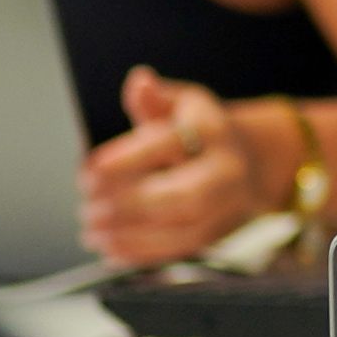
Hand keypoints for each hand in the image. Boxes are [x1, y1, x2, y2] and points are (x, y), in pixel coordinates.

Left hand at [79, 65, 263, 265]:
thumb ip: (154, 101)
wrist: (249, 160)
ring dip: (131, 236)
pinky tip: (110, 249)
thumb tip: (140, 82)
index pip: (171, 143)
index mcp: (213, 131)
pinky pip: (182, 251)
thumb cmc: (201, 131)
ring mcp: (226, 206)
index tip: (89, 170)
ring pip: (183, 230)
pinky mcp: (218, 234)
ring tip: (91, 231)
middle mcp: (226, 171)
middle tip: (87, 207)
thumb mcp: (181, 105)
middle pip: (185, 195)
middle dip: (131, 205)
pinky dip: (143, 255)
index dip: (129, 157)